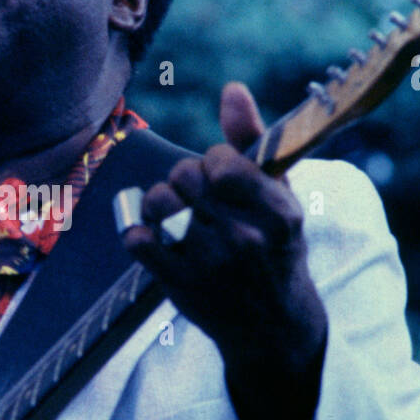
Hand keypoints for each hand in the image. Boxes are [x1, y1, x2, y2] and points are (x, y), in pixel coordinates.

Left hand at [121, 82, 327, 419]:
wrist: (273, 329)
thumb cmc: (277, 251)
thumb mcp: (281, 196)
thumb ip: (254, 141)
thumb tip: (231, 90)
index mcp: (280, 214)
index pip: (223, 162)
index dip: (215, 160)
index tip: (222, 174)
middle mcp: (247, 240)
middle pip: (186, 176)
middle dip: (186, 177)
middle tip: (196, 194)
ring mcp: (211, 266)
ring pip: (158, 202)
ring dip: (159, 200)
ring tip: (173, 212)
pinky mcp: (179, 285)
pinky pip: (137, 239)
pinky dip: (138, 230)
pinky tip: (154, 235)